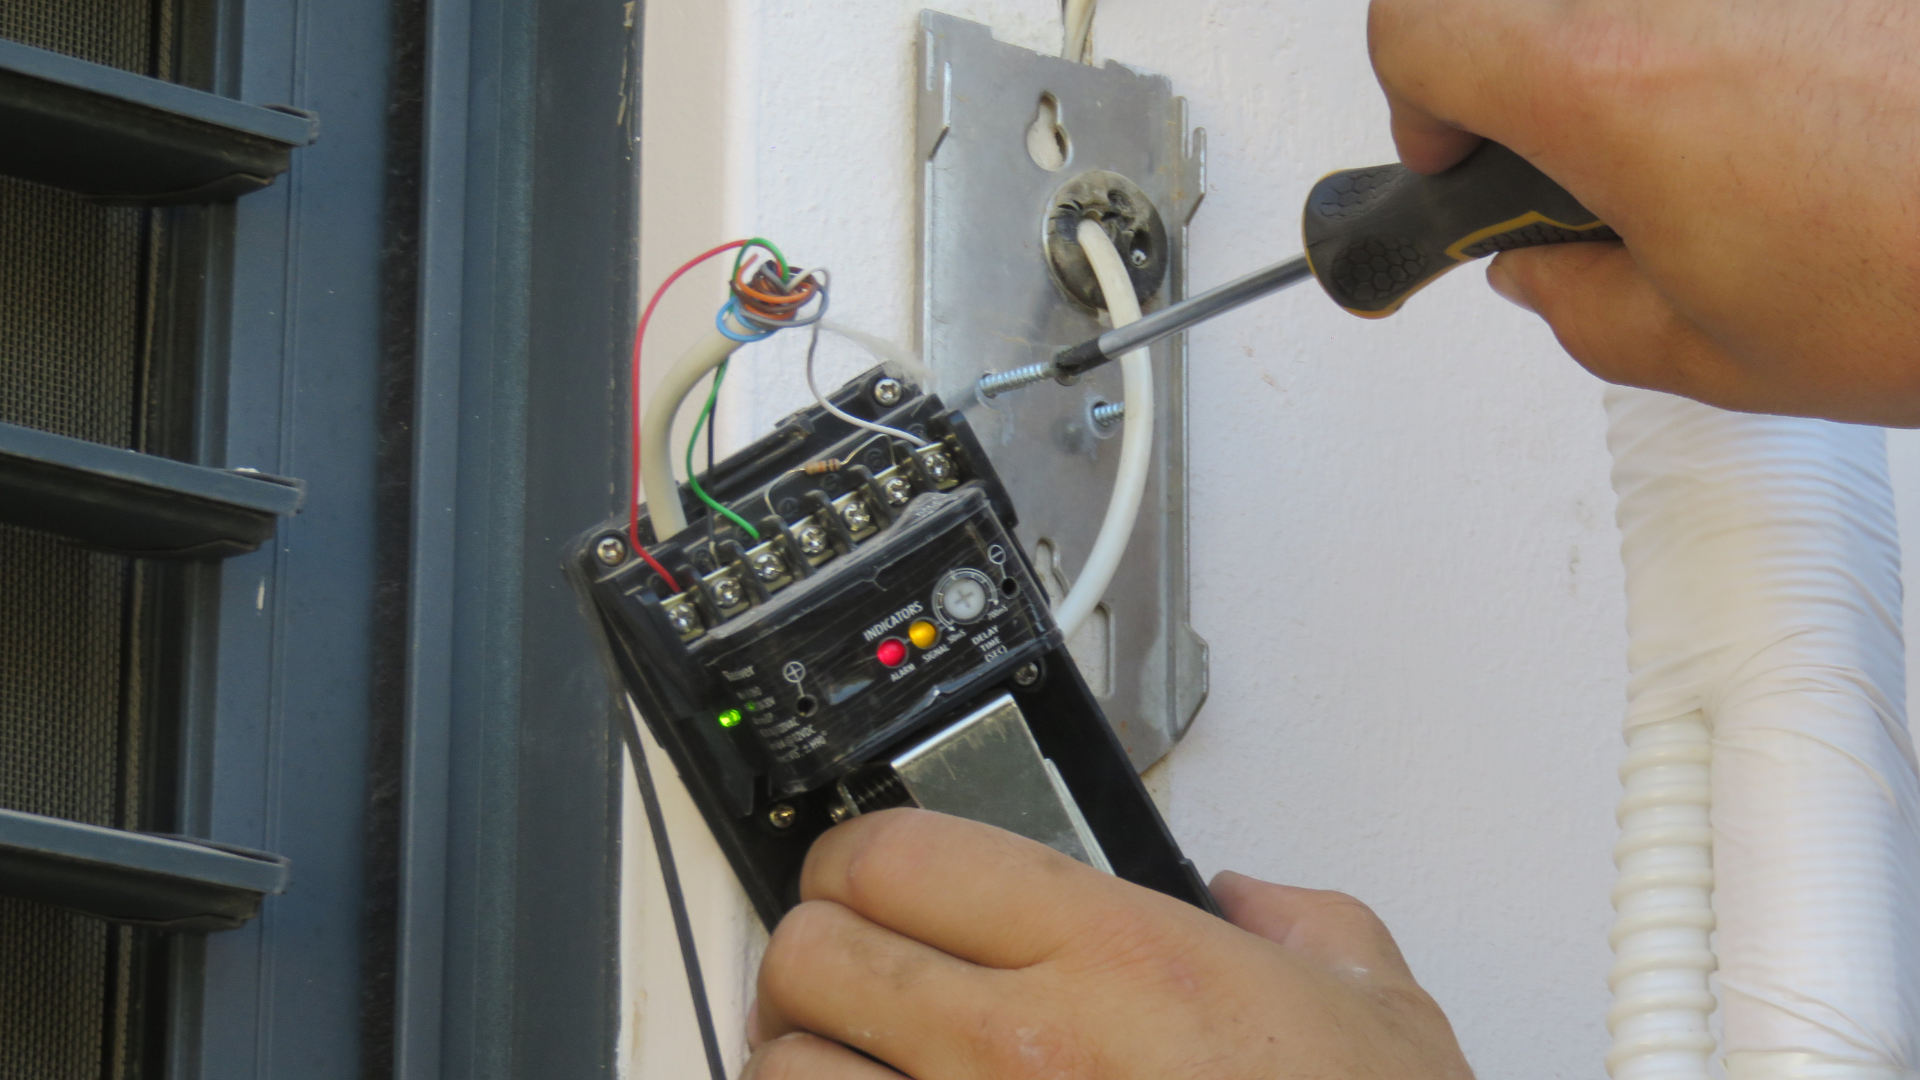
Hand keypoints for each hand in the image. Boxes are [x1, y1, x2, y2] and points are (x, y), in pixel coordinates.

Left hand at [743, 809, 1472, 1079]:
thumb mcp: (1377, 1007)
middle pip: (813, 950)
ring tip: (843, 1062)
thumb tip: (1251, 899)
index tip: (864, 869)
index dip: (857, 851)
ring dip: (802, 1060)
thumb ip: (1300, 920)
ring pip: (784, 1072)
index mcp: (1119, 958)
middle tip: (848, 962)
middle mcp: (1025, 1050)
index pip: (899, 854)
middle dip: (816, 946)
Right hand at [1369, 0, 1919, 424]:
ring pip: (1645, 6)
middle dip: (1535, 76)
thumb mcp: (1713, 351)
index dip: (1418, 102)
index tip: (1463, 154)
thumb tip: (1542, 266)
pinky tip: (1813, 104)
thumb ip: (1575, 303)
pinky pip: (1745, 11)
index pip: (1419, 32)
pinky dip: (1753, 47)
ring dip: (1658, 60)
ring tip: (1745, 140)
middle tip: (1595, 153)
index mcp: (1615, 84)